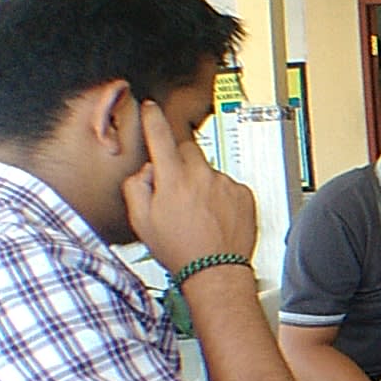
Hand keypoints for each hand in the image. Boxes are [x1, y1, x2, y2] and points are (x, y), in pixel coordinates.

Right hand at [121, 99, 256, 274]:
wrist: (216, 272)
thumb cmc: (179, 250)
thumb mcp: (141, 221)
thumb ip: (136, 187)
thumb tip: (147, 171)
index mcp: (173, 180)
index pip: (160, 137)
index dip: (153, 119)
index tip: (151, 108)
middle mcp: (202, 176)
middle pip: (187, 151)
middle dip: (179, 163)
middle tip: (177, 191)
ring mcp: (226, 184)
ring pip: (208, 171)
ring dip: (202, 184)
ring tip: (200, 214)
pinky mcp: (244, 194)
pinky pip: (228, 186)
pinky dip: (221, 196)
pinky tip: (216, 218)